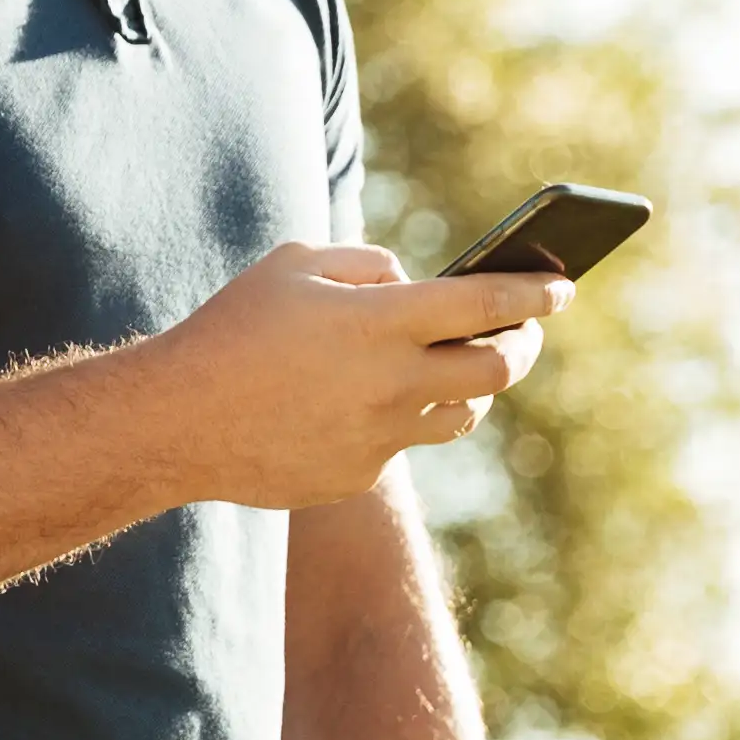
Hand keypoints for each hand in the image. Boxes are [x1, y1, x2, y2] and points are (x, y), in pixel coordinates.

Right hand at [128, 243, 568, 509]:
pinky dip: (398, 419)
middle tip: (525, 331)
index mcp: (382, 320)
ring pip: (462, 415)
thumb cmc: (233, 328)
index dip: (535, 292)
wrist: (176, 422)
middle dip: (524, 344)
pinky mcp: (359, 475)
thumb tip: (413, 284)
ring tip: (460, 369)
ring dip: (471, 388)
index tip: (562, 285)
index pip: (489, 304)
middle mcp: (393, 381)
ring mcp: (380, 436)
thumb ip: (369, 265)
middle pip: (498, 369)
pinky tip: (368, 404)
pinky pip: (401, 444)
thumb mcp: (295, 264)